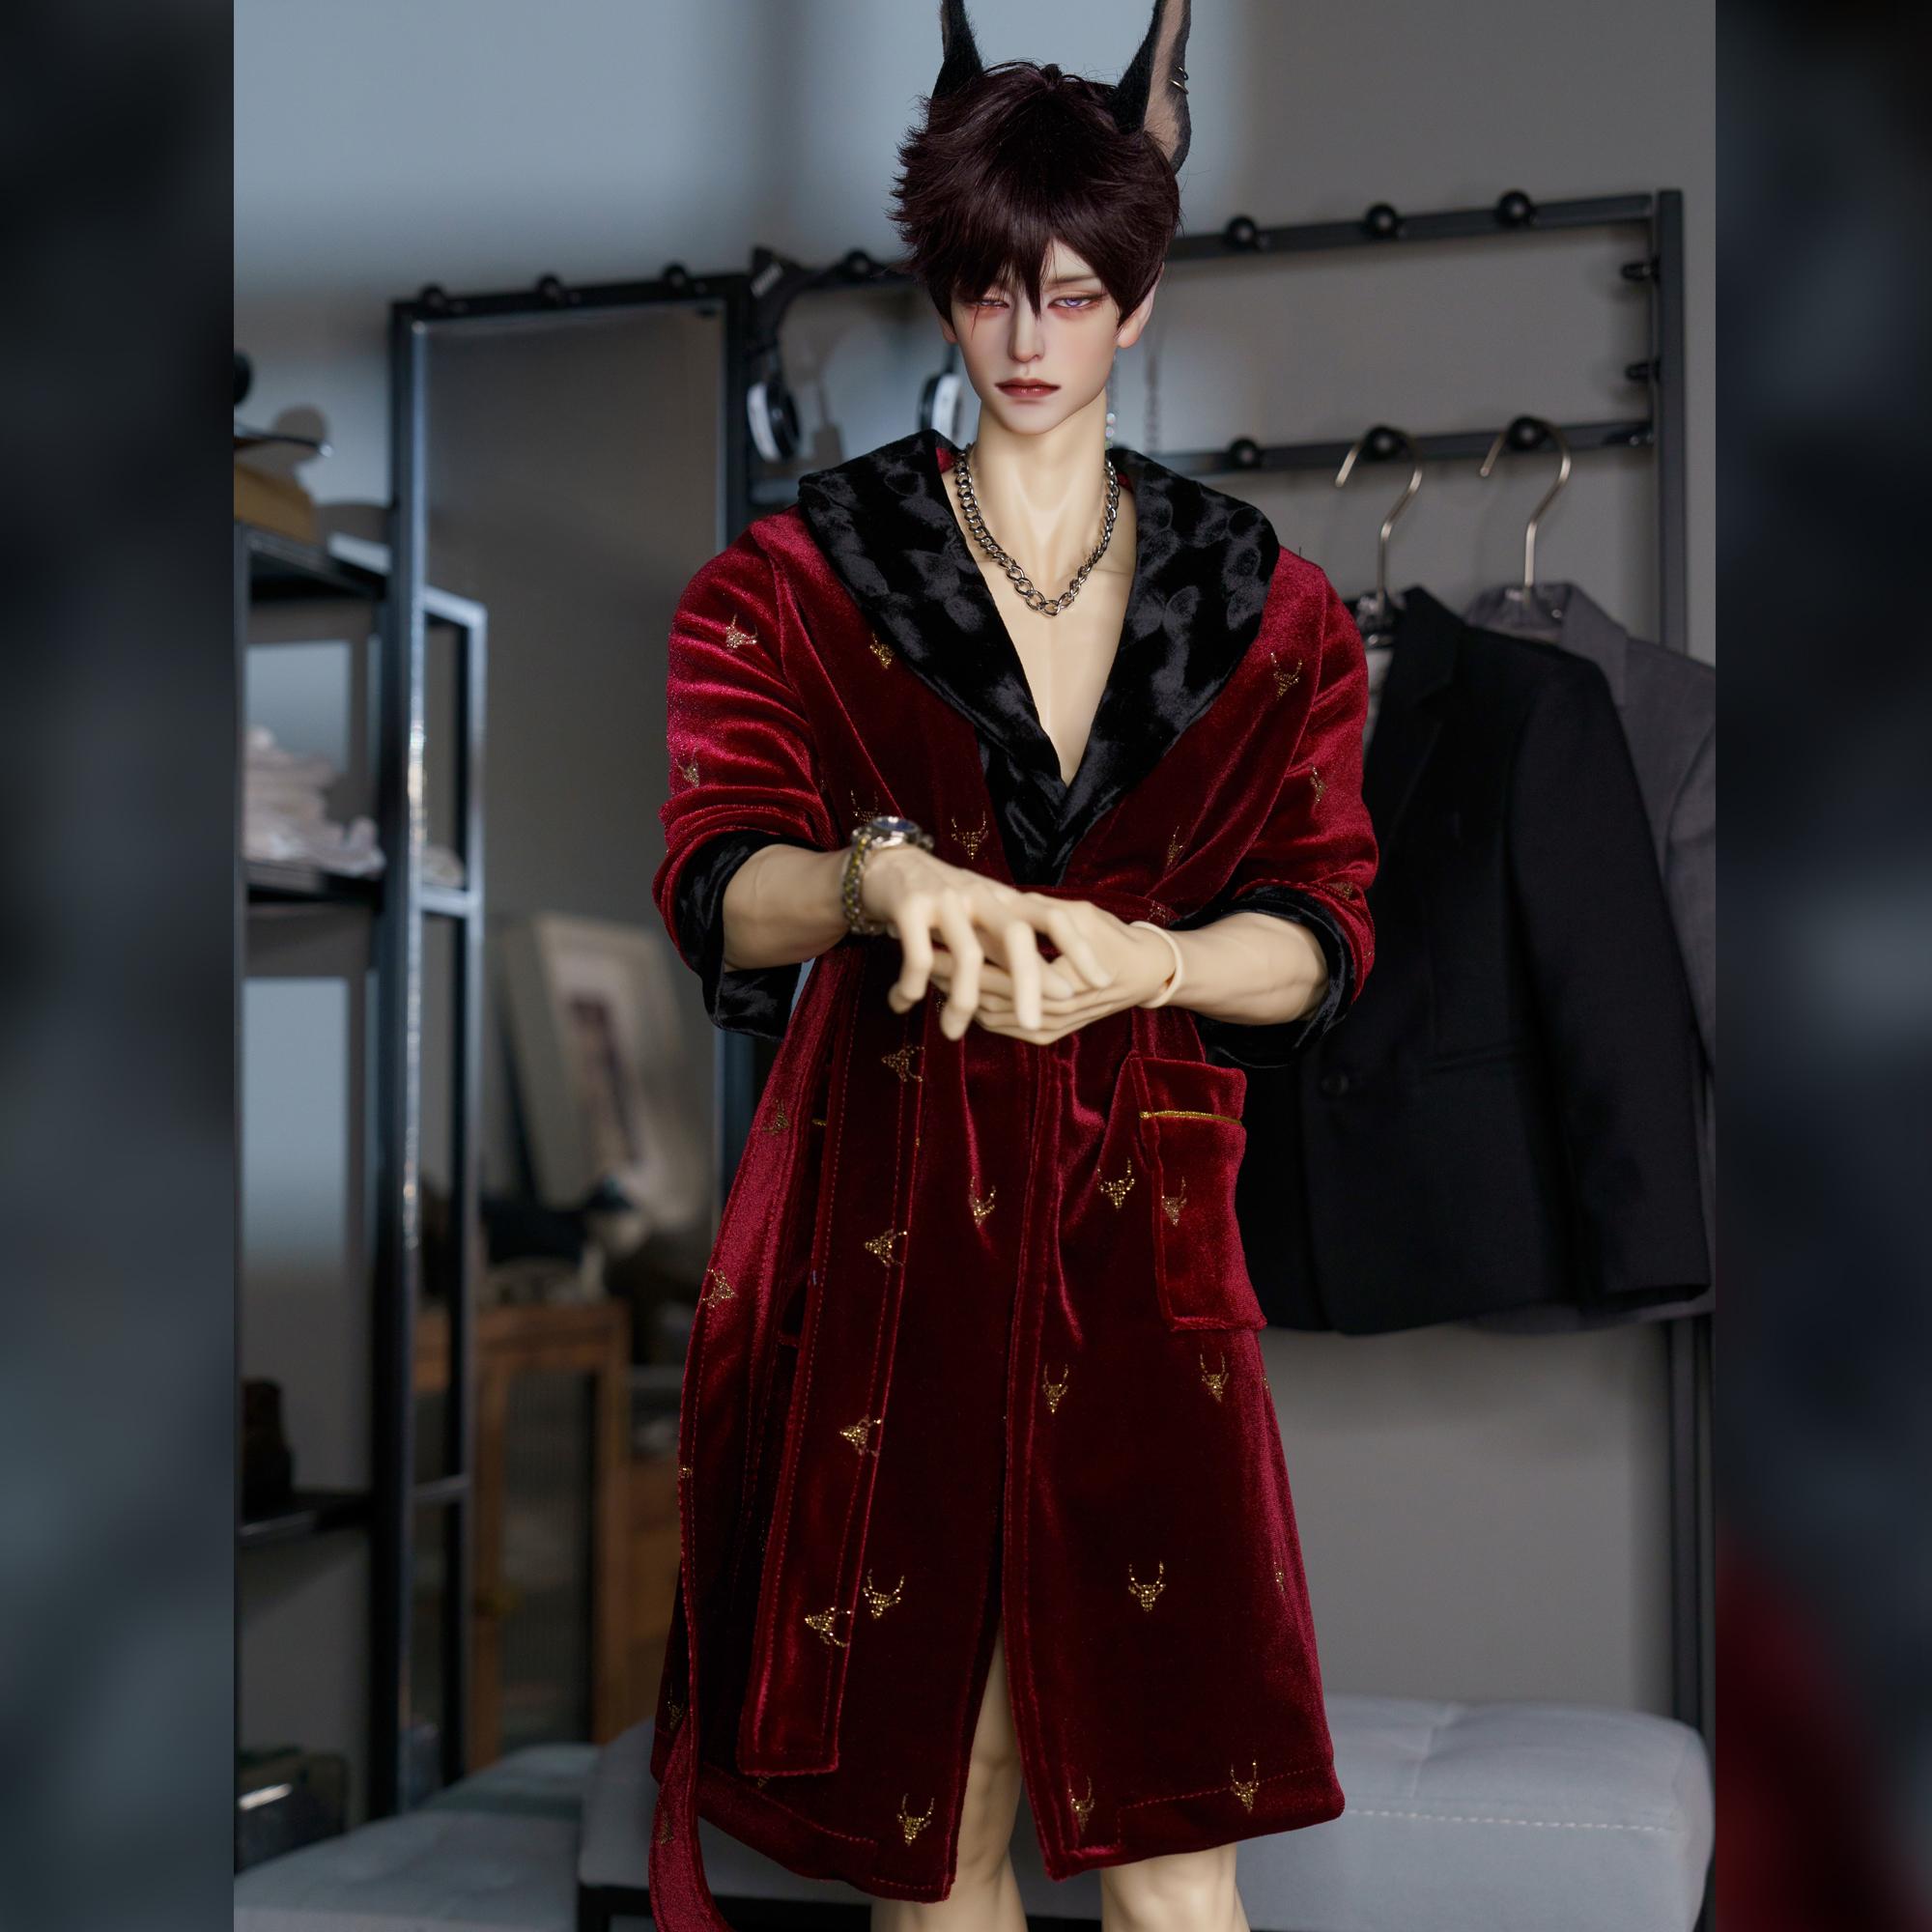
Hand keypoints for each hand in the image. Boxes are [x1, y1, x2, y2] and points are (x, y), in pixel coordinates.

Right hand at [858, 845, 1130, 1039]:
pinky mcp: (910, 905)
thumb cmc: (946, 903)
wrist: (890, 865)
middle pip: (1016, 937)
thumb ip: (1014, 949)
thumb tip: (1059, 993)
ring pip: (967, 955)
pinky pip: (917, 954)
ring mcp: (947, 899)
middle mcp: (982, 896)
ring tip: (952, 1032)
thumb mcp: (987, 919)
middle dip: (1028, 983)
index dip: (1080, 949)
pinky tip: (904, 1002)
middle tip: (1034, 1025)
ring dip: (961, 999)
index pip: (1054, 918)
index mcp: (1006, 901)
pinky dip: (913, 983)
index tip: (1101, 984)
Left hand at [925, 904, 1178, 1043]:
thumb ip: (1036, 914)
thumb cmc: (1115, 938)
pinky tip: (955, 983)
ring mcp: (1046, 1030)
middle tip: (918, 948)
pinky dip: (974, 1005)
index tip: (932, 933)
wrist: (1145, 975)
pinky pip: (998, 1024)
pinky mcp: (1043, 1037)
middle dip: (948, 975)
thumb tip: (991, 903)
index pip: (997, 973)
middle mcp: (1052, 1015)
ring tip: (928, 963)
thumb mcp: (1079, 916)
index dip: (959, 955)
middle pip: (985, 997)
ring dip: (957, 992)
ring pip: (986, 1014)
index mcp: (1061, 985)